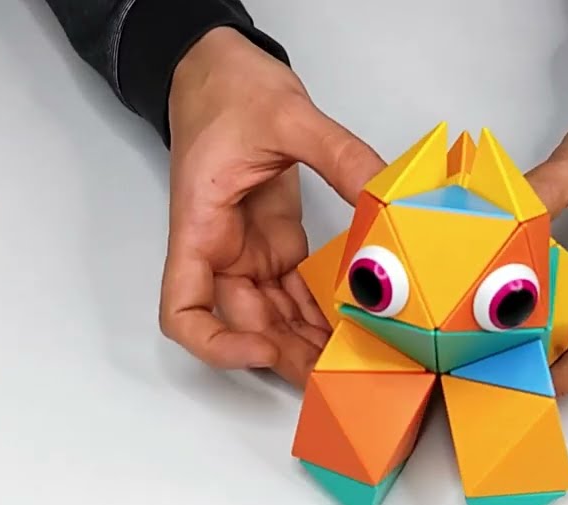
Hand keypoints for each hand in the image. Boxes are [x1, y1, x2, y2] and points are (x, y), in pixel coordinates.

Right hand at [160, 28, 385, 388]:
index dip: (216, 343)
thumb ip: (339, 155)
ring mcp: (249, 251)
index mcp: (200, 226)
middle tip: (334, 373)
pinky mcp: (275, 243)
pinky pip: (295, 291)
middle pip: (241, 324)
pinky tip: (354, 324)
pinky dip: (320, 311)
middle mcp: (220, 250)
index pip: (183, 310)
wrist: (217, 67)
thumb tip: (385, 194)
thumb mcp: (287, 115)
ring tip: (352, 359)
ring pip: (272, 315)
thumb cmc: (226, 89)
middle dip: (285, 353)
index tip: (261, 347)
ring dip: (307, 339)